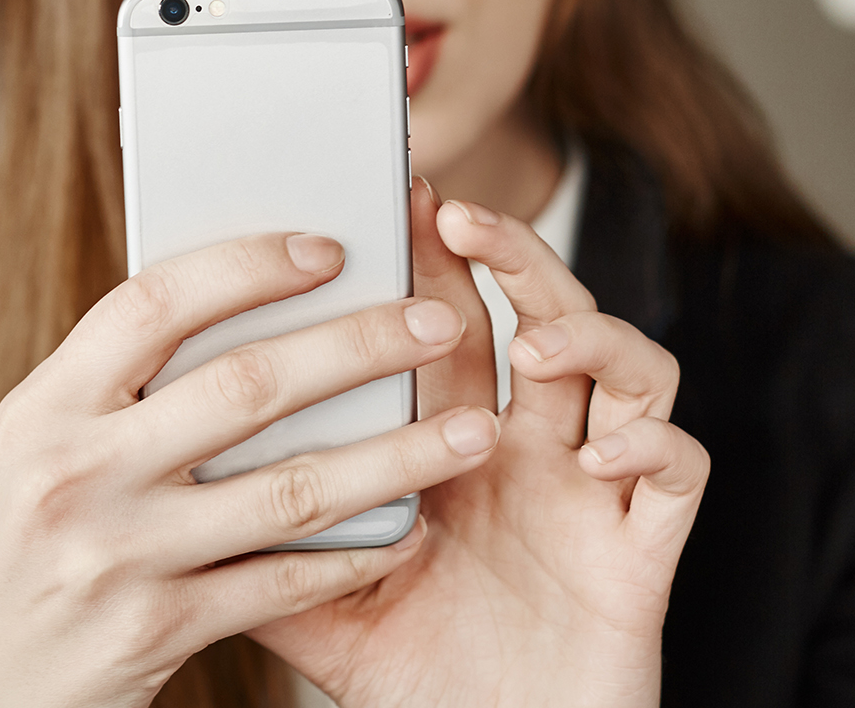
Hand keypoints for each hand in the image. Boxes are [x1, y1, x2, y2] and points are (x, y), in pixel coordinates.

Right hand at [0, 232, 503, 707]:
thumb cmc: (25, 554)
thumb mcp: (41, 454)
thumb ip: (120, 390)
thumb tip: (246, 298)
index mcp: (45, 406)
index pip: (152, 304)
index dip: (248, 266)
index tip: (331, 247)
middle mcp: (73, 471)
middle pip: (242, 386)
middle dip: (359, 348)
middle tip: (439, 324)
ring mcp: (114, 554)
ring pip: (287, 489)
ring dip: (395, 456)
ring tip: (471, 432)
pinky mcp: (153, 631)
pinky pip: (283, 581)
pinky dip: (356, 555)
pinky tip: (410, 532)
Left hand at [250, 179, 709, 707]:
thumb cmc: (418, 678)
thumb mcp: (322, 607)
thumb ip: (270, 538)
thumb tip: (176, 475)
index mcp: (457, 446)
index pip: (453, 325)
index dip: (432, 257)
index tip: (389, 194)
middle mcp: (532, 453)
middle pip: (546, 314)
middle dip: (510, 256)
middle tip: (455, 219)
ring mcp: (595, 493)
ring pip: (630, 368)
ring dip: (593, 335)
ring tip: (538, 343)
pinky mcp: (644, 549)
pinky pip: (678, 467)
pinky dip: (653, 442)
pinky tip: (604, 452)